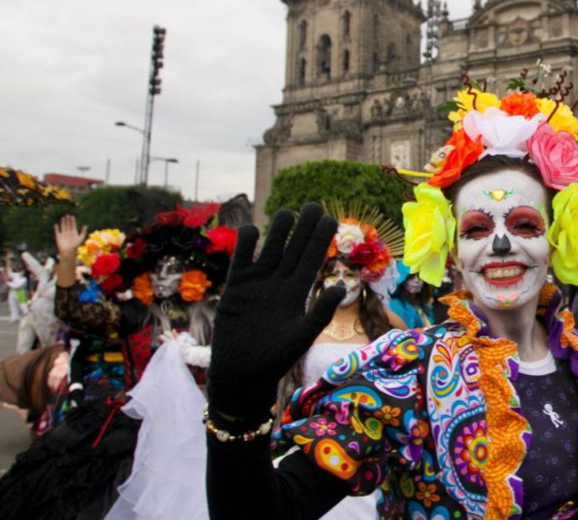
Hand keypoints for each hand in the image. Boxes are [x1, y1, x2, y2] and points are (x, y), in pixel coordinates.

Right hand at [53, 215, 86, 257]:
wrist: (68, 252)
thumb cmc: (75, 246)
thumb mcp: (81, 238)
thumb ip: (83, 232)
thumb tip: (86, 225)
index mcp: (74, 233)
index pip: (73, 225)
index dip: (73, 221)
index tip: (72, 216)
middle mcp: (68, 233)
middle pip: (68, 225)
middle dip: (68, 220)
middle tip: (67, 215)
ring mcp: (63, 234)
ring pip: (63, 227)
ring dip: (63, 222)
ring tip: (63, 217)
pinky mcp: (58, 237)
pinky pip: (57, 231)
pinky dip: (56, 228)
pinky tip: (56, 224)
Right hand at [206, 205, 342, 425]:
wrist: (242, 373)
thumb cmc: (274, 359)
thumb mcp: (302, 335)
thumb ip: (320, 312)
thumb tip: (340, 287)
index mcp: (298, 292)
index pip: (312, 259)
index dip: (321, 239)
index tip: (330, 218)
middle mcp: (280, 283)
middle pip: (294, 248)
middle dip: (303, 228)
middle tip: (314, 205)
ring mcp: (258, 282)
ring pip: (270, 248)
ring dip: (277, 231)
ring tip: (287, 213)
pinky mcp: (236, 286)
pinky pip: (242, 258)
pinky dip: (246, 244)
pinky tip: (252, 231)